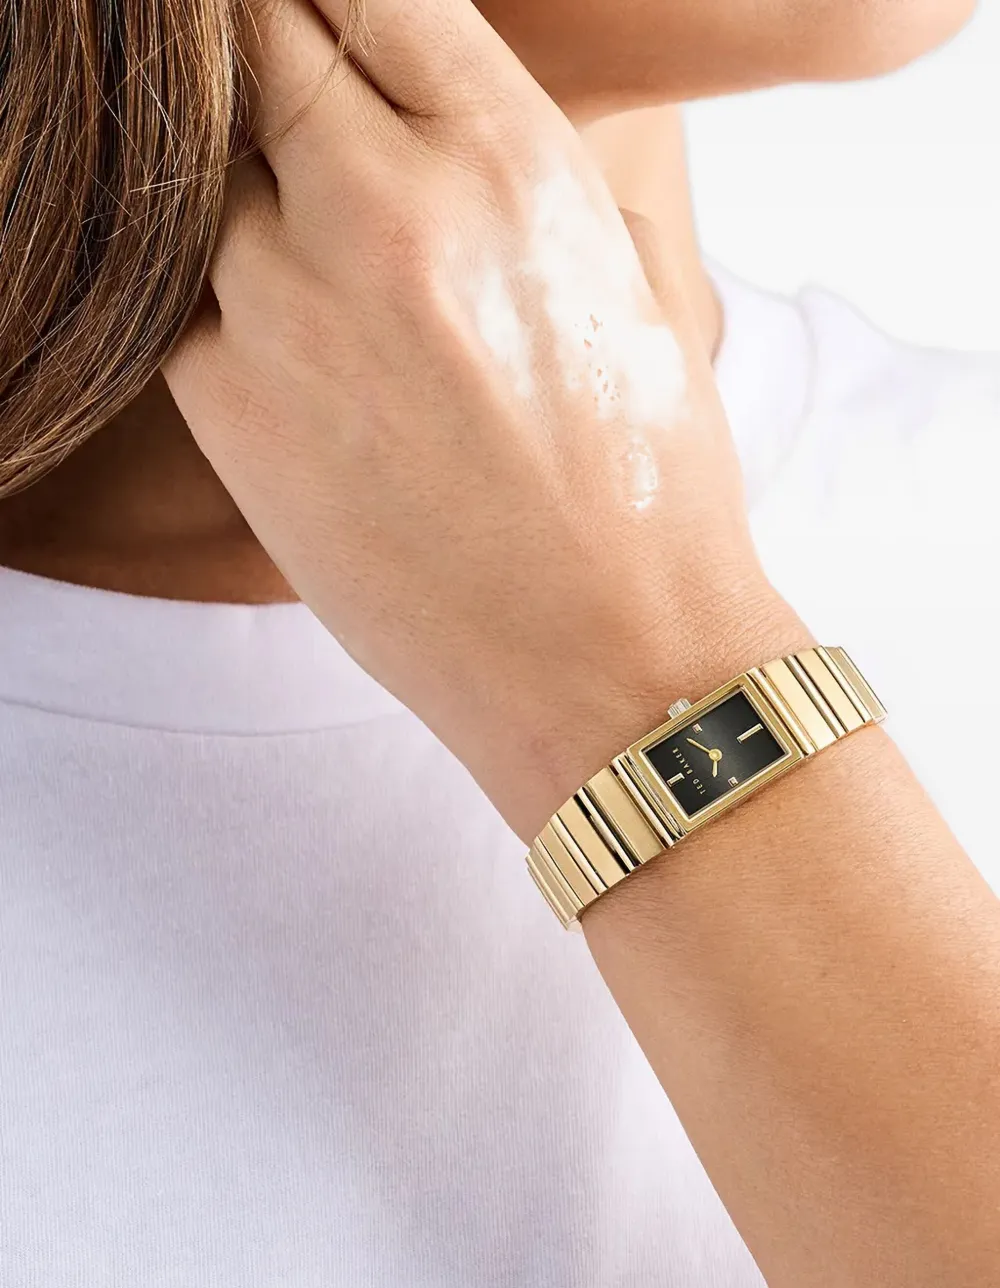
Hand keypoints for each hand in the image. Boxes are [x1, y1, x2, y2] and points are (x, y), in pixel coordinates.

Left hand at [163, 0, 795, 836]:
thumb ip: (522, 173)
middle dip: (267, 63)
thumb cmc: (643, 485)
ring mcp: (288, 304)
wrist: (603, 655)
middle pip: (256, 45)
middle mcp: (387, 208)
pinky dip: (213, 293)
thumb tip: (447, 116)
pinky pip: (176, 294)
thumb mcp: (621, 286)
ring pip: (200, 173)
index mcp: (511, 160)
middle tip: (290, 116)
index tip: (325, 28)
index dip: (335, 3)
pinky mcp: (226, 404)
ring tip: (311, 267)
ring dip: (240, 193)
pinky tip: (287, 343)